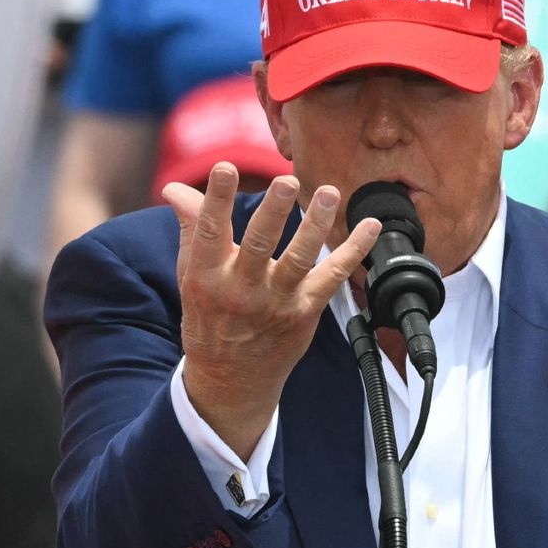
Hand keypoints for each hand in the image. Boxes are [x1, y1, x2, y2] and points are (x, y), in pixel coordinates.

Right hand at [162, 163, 380, 460]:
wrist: (232, 381)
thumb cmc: (209, 318)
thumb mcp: (191, 276)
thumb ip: (192, 228)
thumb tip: (174, 188)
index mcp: (208, 278)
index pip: (210, 233)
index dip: (217, 199)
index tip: (225, 167)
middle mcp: (242, 290)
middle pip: (260, 245)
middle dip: (274, 212)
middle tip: (287, 181)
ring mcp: (277, 302)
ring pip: (300, 260)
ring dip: (316, 225)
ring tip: (329, 193)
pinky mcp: (305, 311)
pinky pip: (333, 277)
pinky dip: (355, 251)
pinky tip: (372, 226)